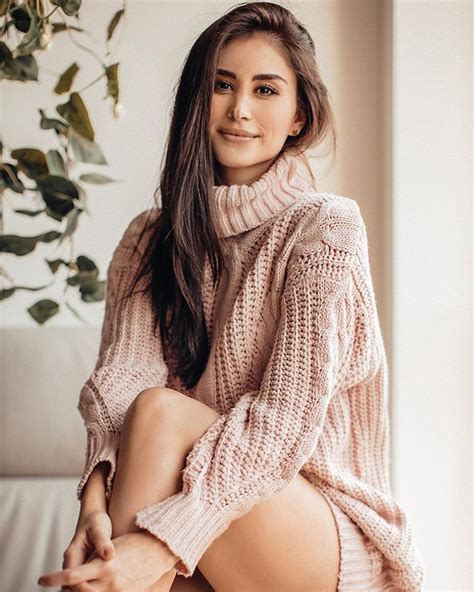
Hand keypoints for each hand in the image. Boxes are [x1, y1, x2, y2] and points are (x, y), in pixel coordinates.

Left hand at [37, 530, 178, 590]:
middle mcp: (110, 582)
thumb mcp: (111, 546)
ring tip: (78, 583)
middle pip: (78, 591)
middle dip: (68, 588)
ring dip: (81, 591)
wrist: (159, 550)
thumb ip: (94, 558)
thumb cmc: (135, 543)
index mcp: (105, 566)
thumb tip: (77, 570)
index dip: (54, 579)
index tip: (42, 580)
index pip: (72, 576)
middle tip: (61, 583)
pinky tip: (95, 587)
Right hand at [41, 509, 115, 590]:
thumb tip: (108, 554)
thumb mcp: (99, 529)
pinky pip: (85, 582)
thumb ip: (103, 542)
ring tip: (108, 589)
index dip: (83, 588)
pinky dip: (93, 586)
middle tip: (107, 590)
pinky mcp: (84, 568)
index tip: (100, 589)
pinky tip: (107, 587)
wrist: (93, 517)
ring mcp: (77, 567)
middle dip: (86, 590)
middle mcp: (72, 563)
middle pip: (72, 587)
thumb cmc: (96, 521)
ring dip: (90, 589)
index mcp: (72, 555)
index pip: (71, 579)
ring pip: (78, 586)